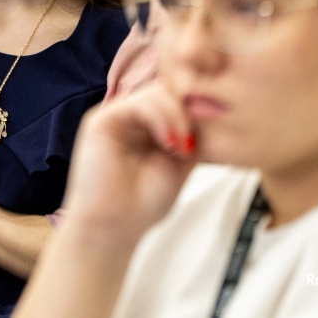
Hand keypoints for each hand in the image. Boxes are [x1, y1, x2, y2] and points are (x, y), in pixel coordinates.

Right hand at [60, 83, 197, 244]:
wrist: (114, 229)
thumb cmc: (143, 204)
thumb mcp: (183, 162)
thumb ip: (195, 133)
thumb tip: (213, 108)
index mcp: (149, 125)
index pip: (176, 97)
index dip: (197, 105)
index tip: (216, 125)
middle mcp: (131, 117)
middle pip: (167, 88)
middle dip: (189, 108)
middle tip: (195, 140)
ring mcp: (116, 116)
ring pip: (155, 92)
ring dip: (177, 116)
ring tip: (182, 146)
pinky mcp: (101, 121)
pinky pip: (137, 104)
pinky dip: (160, 118)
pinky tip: (168, 143)